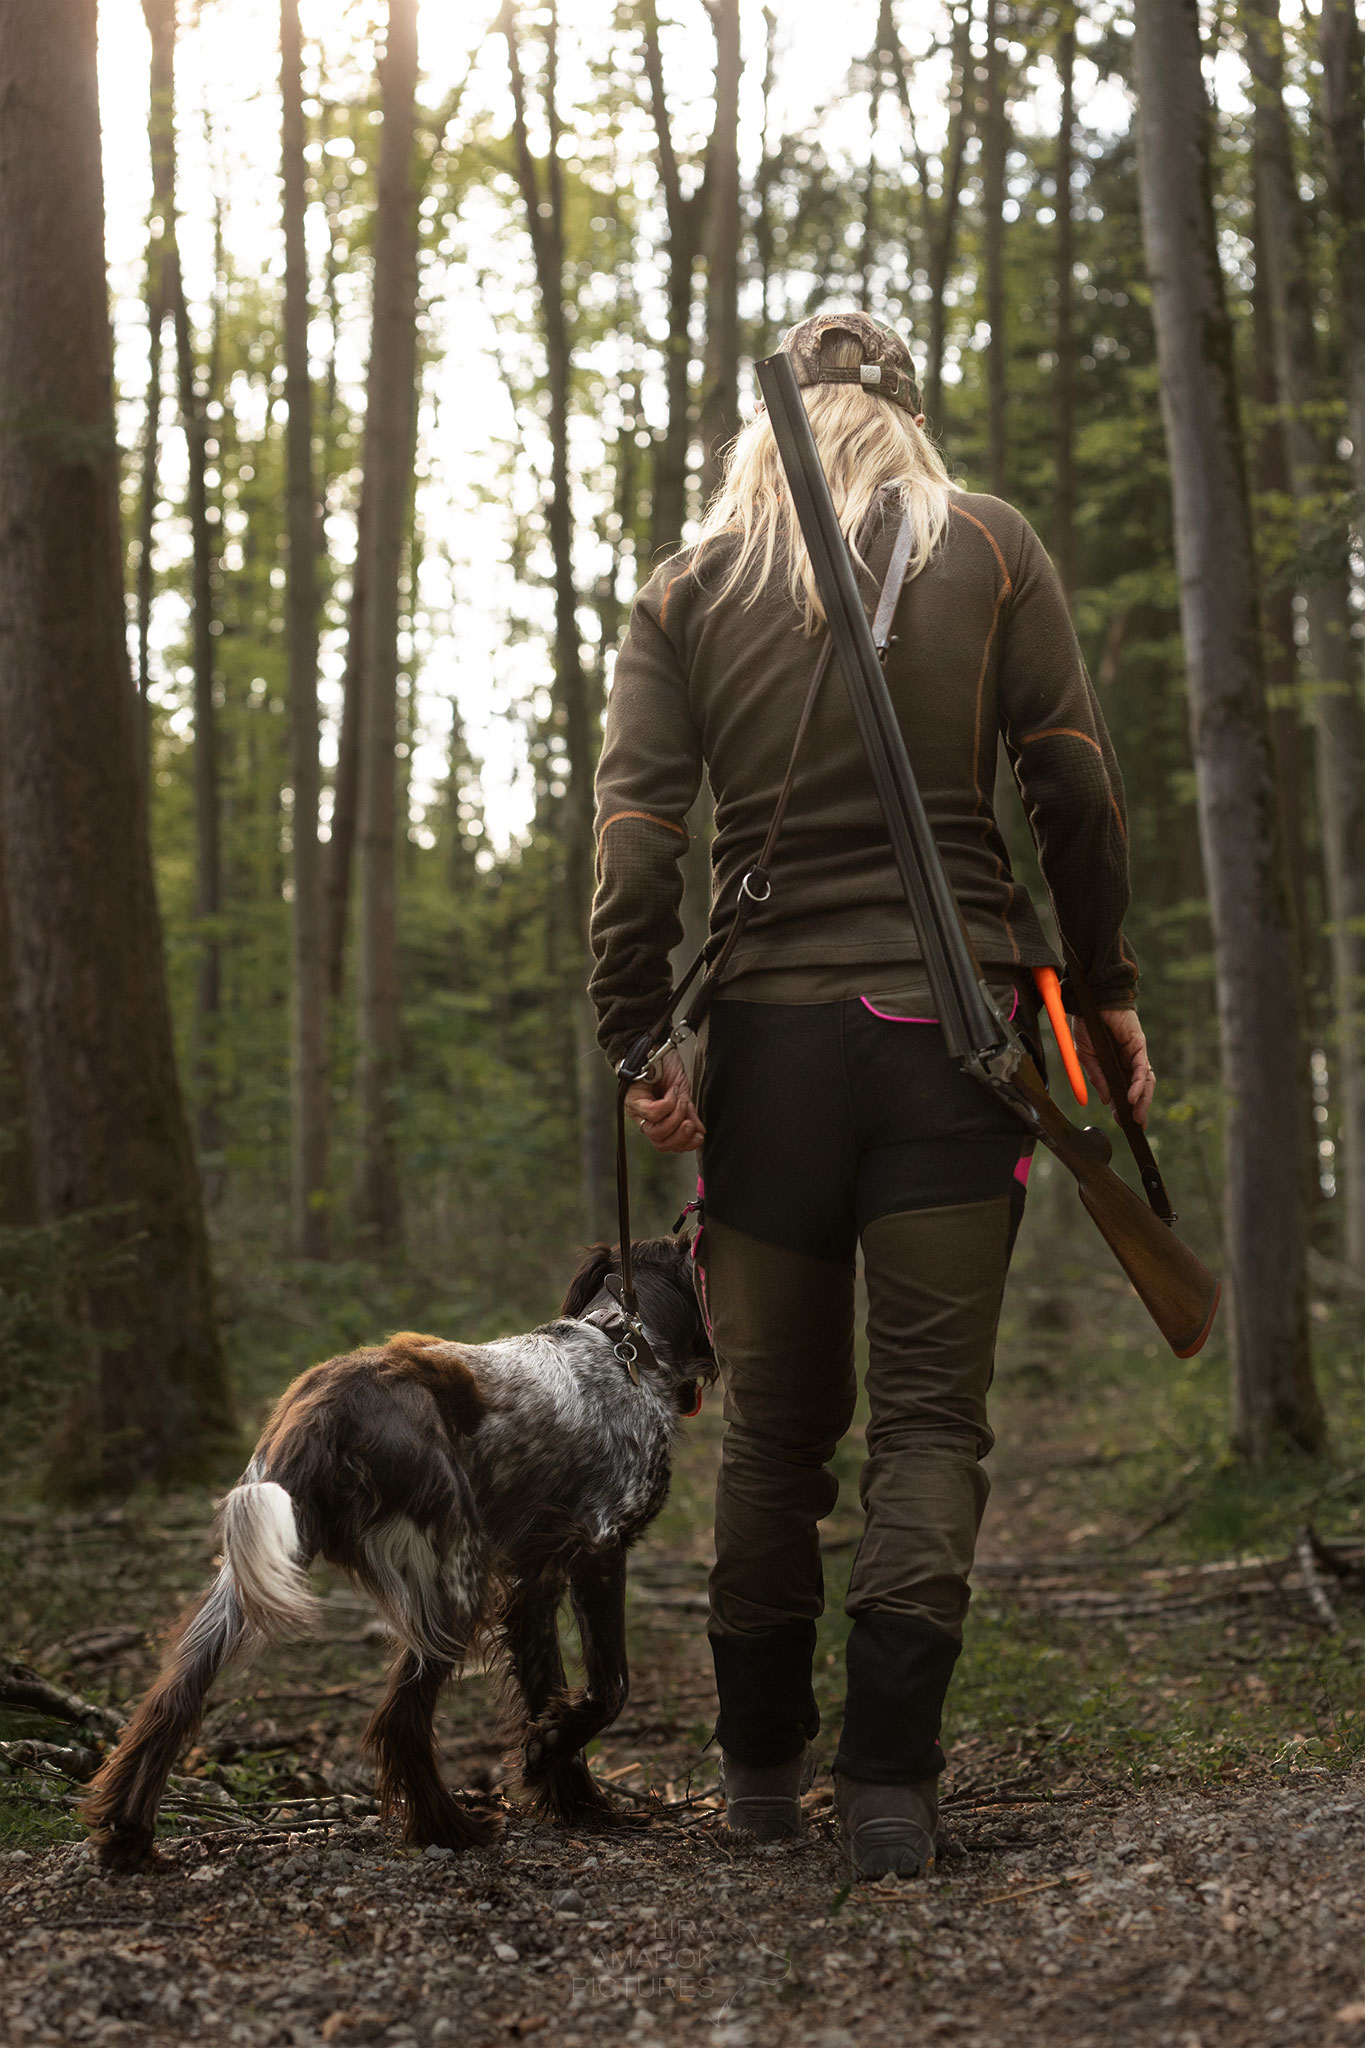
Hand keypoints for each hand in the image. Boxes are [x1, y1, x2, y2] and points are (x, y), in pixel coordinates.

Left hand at [624, 1046, 704, 1154]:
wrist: (655, 1044)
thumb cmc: (665, 1065)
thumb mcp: (682, 1092)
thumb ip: (688, 1113)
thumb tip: (700, 1133)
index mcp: (656, 1119)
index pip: (666, 1144)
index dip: (684, 1144)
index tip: (699, 1136)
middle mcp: (643, 1119)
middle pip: (660, 1143)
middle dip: (679, 1135)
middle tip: (689, 1121)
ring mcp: (636, 1111)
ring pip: (655, 1131)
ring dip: (675, 1117)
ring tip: (680, 1100)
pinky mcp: (632, 1100)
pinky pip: (653, 1113)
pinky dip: (668, 1104)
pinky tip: (672, 1091)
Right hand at [1073, 1008, 1155, 1129]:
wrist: (1089, 999)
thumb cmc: (1086, 1024)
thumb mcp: (1085, 1056)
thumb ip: (1097, 1078)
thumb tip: (1106, 1100)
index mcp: (1114, 1065)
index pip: (1124, 1091)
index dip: (1125, 1108)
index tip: (1124, 1125)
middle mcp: (1127, 1061)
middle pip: (1140, 1090)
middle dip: (1139, 1109)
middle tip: (1135, 1127)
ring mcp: (1135, 1053)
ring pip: (1145, 1082)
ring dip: (1142, 1100)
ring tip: (1135, 1116)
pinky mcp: (1139, 1045)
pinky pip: (1141, 1068)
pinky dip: (1137, 1084)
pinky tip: (1131, 1097)